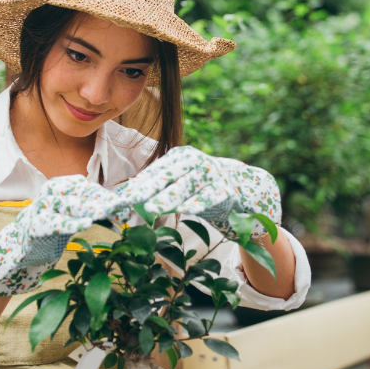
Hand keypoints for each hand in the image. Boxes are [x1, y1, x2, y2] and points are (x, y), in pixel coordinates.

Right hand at [0, 175, 124, 295]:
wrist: (21, 244)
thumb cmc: (53, 226)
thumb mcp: (75, 215)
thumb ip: (95, 210)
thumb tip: (126, 212)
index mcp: (62, 185)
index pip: (90, 188)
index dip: (109, 197)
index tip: (127, 206)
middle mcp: (52, 192)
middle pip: (82, 194)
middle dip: (103, 201)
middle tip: (122, 208)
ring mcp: (42, 207)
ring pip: (69, 205)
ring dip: (89, 208)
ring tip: (106, 211)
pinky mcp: (34, 225)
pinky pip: (55, 223)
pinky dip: (70, 223)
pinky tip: (85, 224)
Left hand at [116, 146, 281, 239]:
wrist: (247, 191)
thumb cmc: (206, 190)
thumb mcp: (182, 186)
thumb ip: (159, 189)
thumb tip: (128, 196)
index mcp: (181, 158)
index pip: (156, 171)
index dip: (139, 184)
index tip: (122, 198)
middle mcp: (196, 161)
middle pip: (169, 175)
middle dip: (149, 188)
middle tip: (131, 201)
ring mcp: (214, 173)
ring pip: (189, 185)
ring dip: (170, 197)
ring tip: (153, 208)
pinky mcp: (229, 188)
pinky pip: (212, 196)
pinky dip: (200, 202)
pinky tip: (187, 210)